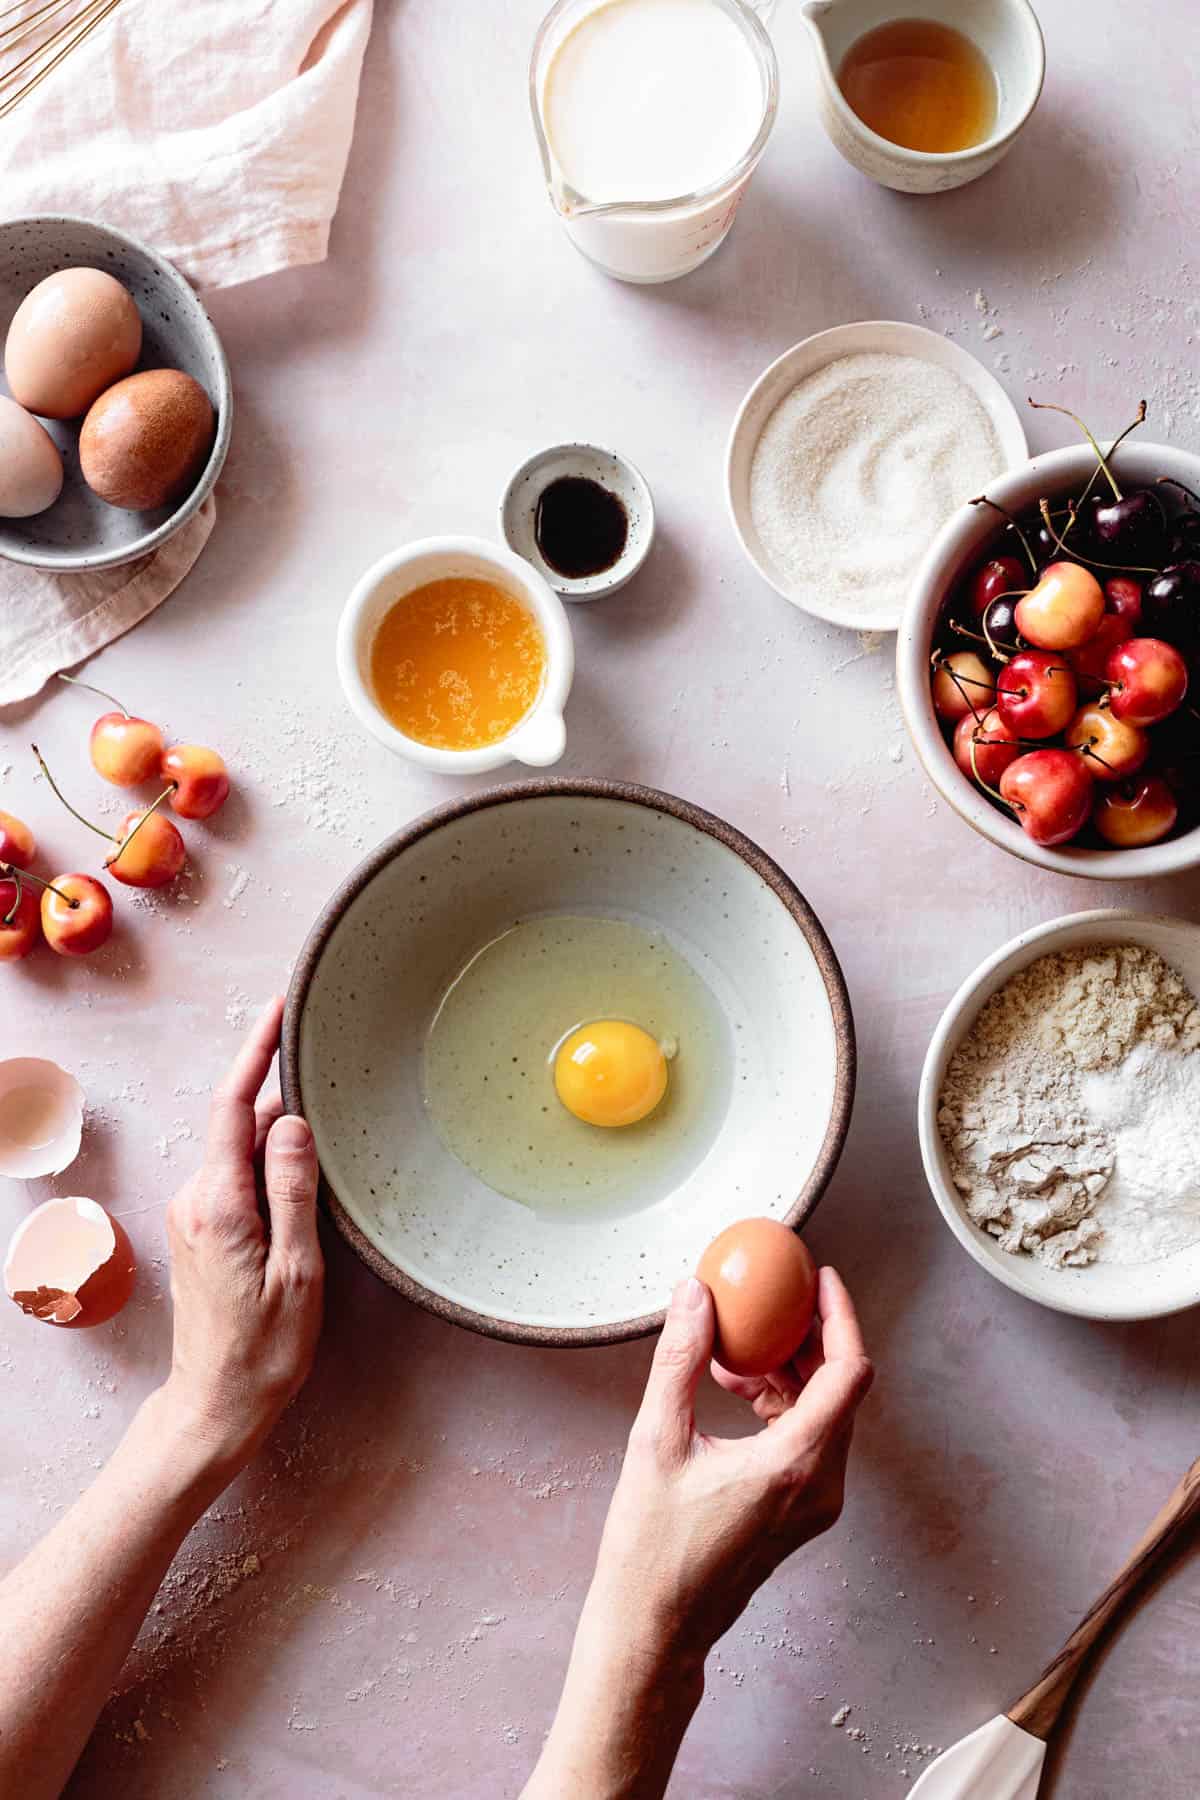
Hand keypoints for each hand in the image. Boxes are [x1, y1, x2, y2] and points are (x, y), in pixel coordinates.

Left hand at [160, 996, 323, 1477]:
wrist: (216, 1404)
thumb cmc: (264, 1349)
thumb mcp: (297, 1268)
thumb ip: (292, 1188)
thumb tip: (291, 1121)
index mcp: (219, 1203)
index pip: (232, 1105)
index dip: (256, 1051)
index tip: (279, 1008)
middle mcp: (197, 1200)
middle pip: (241, 1124)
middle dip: (283, 1100)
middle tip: (332, 1079)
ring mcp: (195, 1215)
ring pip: (242, 1152)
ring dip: (280, 1141)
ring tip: (327, 1147)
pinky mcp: (203, 1231)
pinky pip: (239, 1178)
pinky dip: (271, 1169)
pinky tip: (303, 1186)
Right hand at [591, 1265, 871, 1663]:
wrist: (654, 1628)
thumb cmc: (651, 1549)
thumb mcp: (657, 1439)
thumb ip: (680, 1359)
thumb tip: (695, 1296)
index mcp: (794, 1465)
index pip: (848, 1372)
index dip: (841, 1317)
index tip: (820, 1280)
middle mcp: (819, 1486)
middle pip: (840, 1389)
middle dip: (808, 1338)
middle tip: (774, 1301)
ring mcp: (815, 1504)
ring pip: (824, 1414)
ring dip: (788, 1372)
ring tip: (734, 1350)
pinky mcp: (799, 1513)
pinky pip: (808, 1441)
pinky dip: (780, 1405)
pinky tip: (733, 1388)